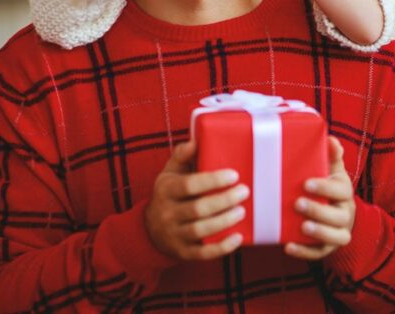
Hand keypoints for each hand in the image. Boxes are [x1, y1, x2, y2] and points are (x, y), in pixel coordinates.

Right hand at [144, 141, 248, 259]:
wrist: (149, 230)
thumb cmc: (169, 194)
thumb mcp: (169, 173)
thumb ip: (182, 155)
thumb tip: (196, 141)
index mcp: (166, 190)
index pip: (189, 185)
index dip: (212, 180)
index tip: (234, 175)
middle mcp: (167, 213)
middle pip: (198, 208)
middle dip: (224, 200)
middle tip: (244, 192)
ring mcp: (174, 235)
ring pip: (200, 231)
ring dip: (224, 221)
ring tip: (242, 211)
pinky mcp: (183, 253)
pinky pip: (203, 253)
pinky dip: (221, 248)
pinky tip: (238, 237)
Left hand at [285, 136, 354, 259]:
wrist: (337, 212)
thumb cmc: (328, 185)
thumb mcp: (332, 169)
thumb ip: (331, 155)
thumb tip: (330, 139)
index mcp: (344, 191)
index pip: (342, 189)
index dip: (326, 187)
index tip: (306, 183)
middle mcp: (345, 213)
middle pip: (339, 216)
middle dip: (319, 211)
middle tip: (297, 204)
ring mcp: (339, 232)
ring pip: (337, 237)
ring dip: (319, 232)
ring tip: (301, 227)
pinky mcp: (328, 247)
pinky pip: (320, 253)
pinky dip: (305, 252)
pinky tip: (288, 246)